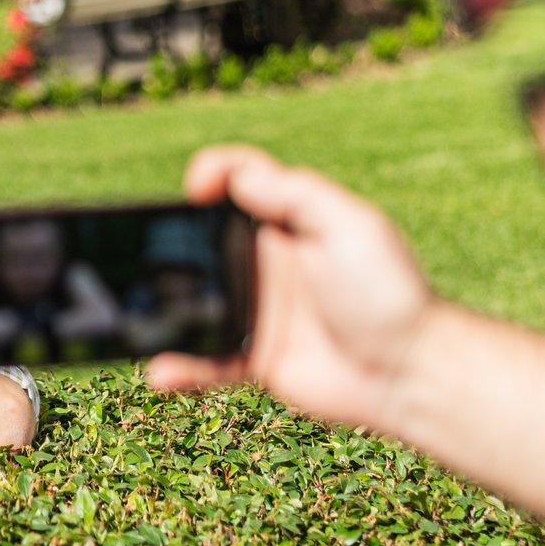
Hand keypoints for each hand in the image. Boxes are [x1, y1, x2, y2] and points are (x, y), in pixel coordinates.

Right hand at [146, 145, 441, 431]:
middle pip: (200, 238)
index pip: (240, 180)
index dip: (212, 173)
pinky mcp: (252, 357)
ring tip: (134, 312)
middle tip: (138, 252)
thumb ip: (294, 194)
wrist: (410, 372)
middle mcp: (265, 262)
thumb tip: (231, 176)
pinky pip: (203, 360)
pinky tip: (161, 371)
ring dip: (161, 306)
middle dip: (166, 240)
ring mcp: (255, 310)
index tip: (196, 191)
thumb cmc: (388, 293)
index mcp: (289, 223)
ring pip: (191, 300)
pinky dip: (178, 367)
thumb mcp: (349, 225)